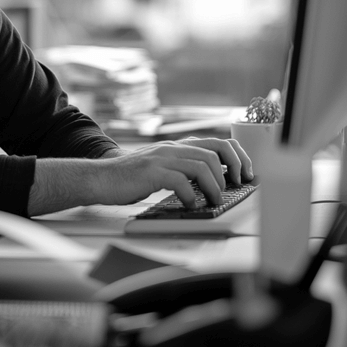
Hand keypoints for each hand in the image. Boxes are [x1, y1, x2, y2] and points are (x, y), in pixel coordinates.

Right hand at [27, 137, 253, 215]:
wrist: (100, 178)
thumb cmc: (131, 179)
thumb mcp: (162, 169)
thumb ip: (183, 170)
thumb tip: (213, 183)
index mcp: (178, 146)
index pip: (218, 142)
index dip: (237, 156)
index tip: (246, 173)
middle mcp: (172, 148)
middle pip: (215, 150)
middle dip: (232, 169)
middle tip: (236, 186)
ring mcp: (162, 158)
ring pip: (201, 164)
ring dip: (214, 185)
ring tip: (214, 200)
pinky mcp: (151, 172)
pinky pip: (180, 180)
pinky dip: (191, 194)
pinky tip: (190, 204)